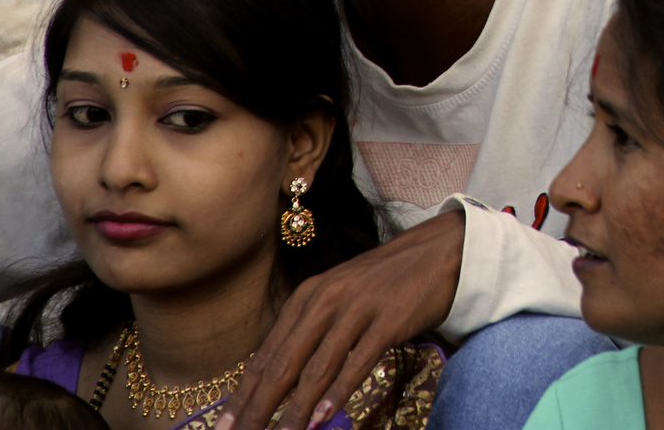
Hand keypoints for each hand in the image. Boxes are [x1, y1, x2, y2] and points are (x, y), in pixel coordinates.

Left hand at [217, 211, 464, 429]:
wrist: (440, 251)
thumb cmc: (387, 281)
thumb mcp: (341, 297)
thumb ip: (313, 330)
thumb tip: (281, 378)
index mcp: (308, 295)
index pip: (267, 353)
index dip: (243, 394)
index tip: (223, 425)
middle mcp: (326, 299)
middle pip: (284, 363)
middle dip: (258, 407)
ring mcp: (357, 308)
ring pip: (317, 368)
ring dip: (295, 410)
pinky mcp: (388, 319)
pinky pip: (357, 362)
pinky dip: (337, 393)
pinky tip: (322, 418)